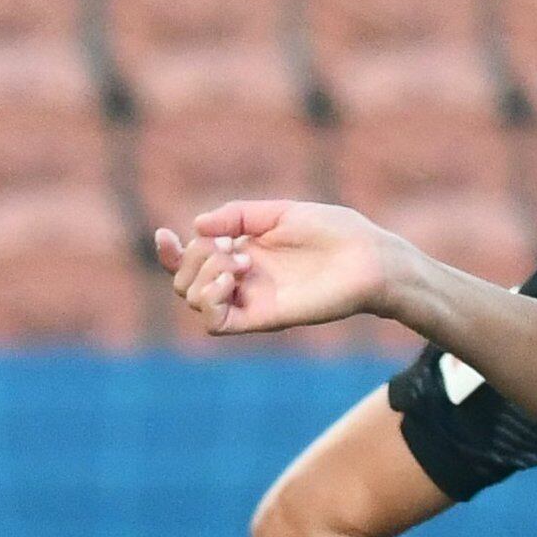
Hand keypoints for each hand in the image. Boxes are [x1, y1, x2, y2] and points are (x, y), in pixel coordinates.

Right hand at [155, 200, 398, 337]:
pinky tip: (232, 278)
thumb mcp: (278, 212)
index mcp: (242, 253)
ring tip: (239, 261)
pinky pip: (218, 324)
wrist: (370, 257)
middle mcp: (243, 280)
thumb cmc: (334, 231)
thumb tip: (197, 226)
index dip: (169, 253)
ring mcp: (252, 300)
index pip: (190, 262)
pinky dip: (211, 300)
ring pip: (194, 301)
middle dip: (193, 257)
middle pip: (185, 281)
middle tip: (233, 245)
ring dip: (202, 275)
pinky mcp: (265, 318)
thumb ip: (237, 216)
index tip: (166, 235)